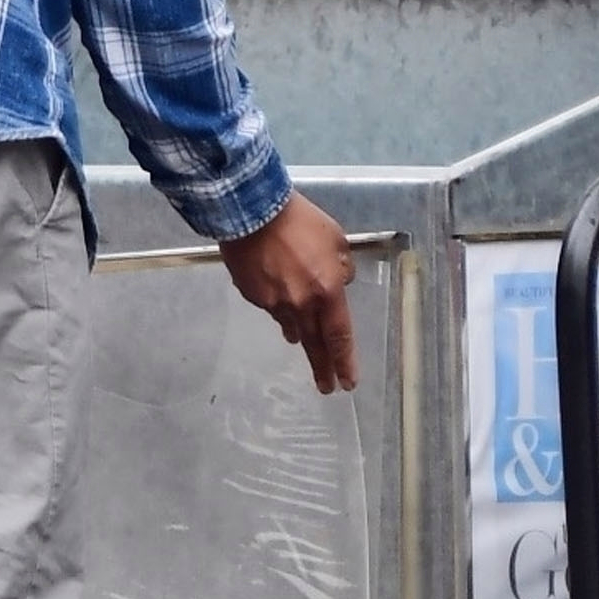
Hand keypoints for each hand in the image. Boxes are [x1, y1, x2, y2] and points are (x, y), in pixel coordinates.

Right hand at [217, 191, 358, 395]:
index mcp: (327, 291)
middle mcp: (301, 304)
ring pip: (290, 325)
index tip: (347, 383)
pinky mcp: (252, 295)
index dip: (344, 362)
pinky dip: (277, 302)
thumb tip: (340, 280)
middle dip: (322, 368)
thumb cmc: (299, 220)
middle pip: (314, 344)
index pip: (339, 336)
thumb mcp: (336, 238)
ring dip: (299, 331)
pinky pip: (270, 305)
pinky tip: (274, 287)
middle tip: (326, 387)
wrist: (251, 210)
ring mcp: (273, 303)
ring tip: (300, 337)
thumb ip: (341, 266)